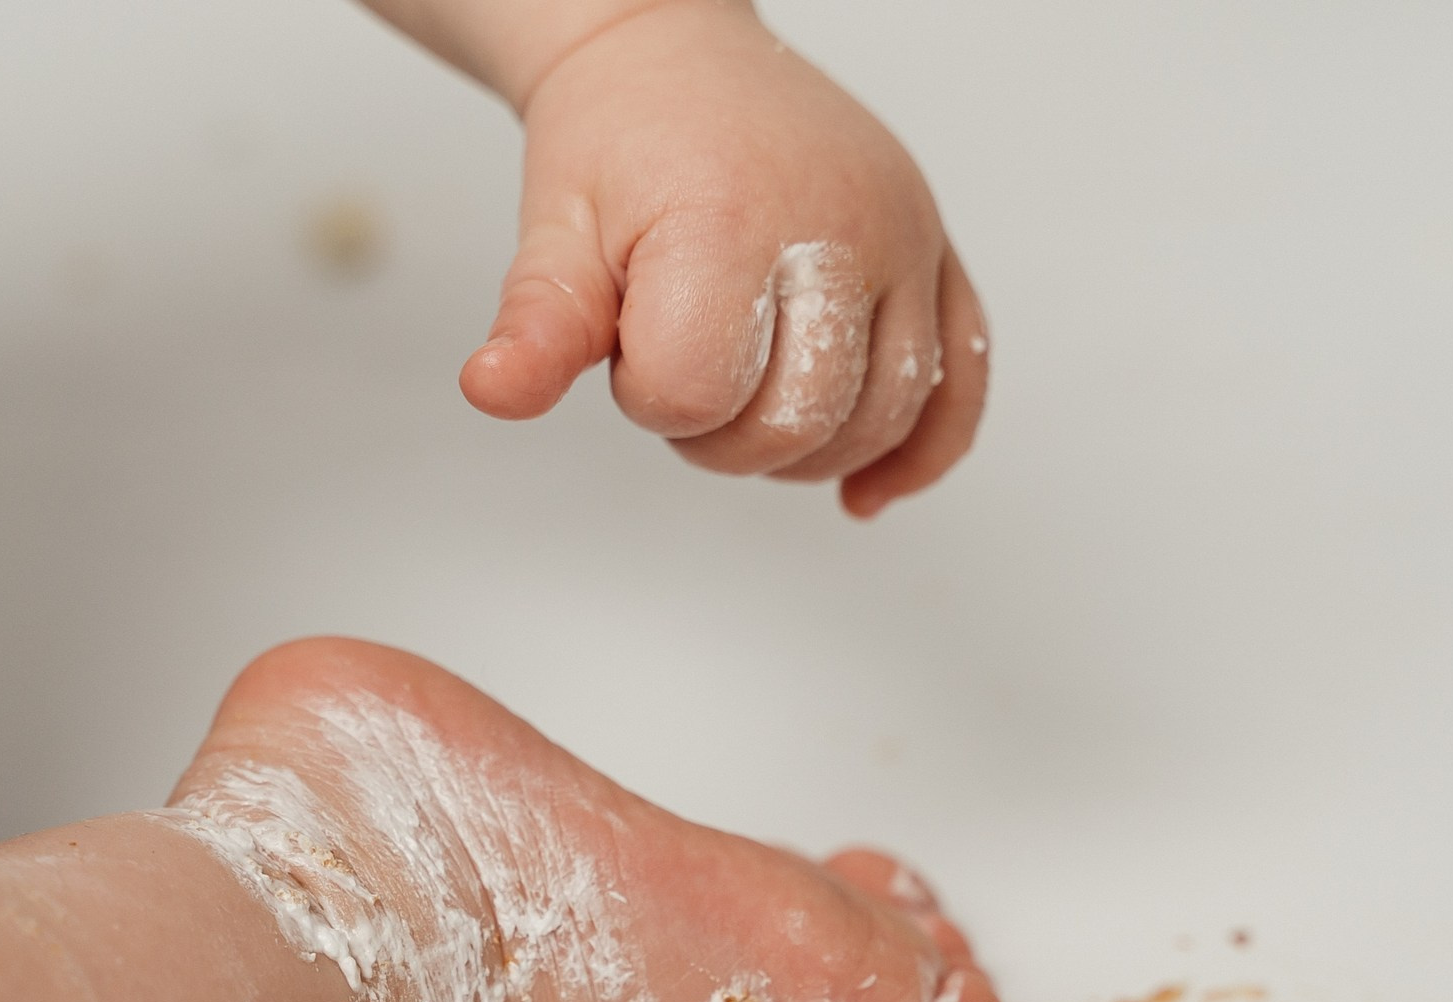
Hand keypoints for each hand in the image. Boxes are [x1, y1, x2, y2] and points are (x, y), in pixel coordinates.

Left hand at [457, 0, 988, 515]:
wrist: (673, 56)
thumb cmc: (617, 143)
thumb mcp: (557, 233)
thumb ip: (540, 324)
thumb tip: (493, 390)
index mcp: (734, 218)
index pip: (699, 391)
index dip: (648, 398)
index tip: (629, 348)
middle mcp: (841, 225)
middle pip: (800, 421)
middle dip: (722, 436)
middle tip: (682, 376)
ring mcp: (903, 239)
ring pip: (884, 417)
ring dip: (805, 449)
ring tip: (747, 399)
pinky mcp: (936, 253)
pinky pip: (959, 383)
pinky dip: (918, 453)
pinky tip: (864, 494)